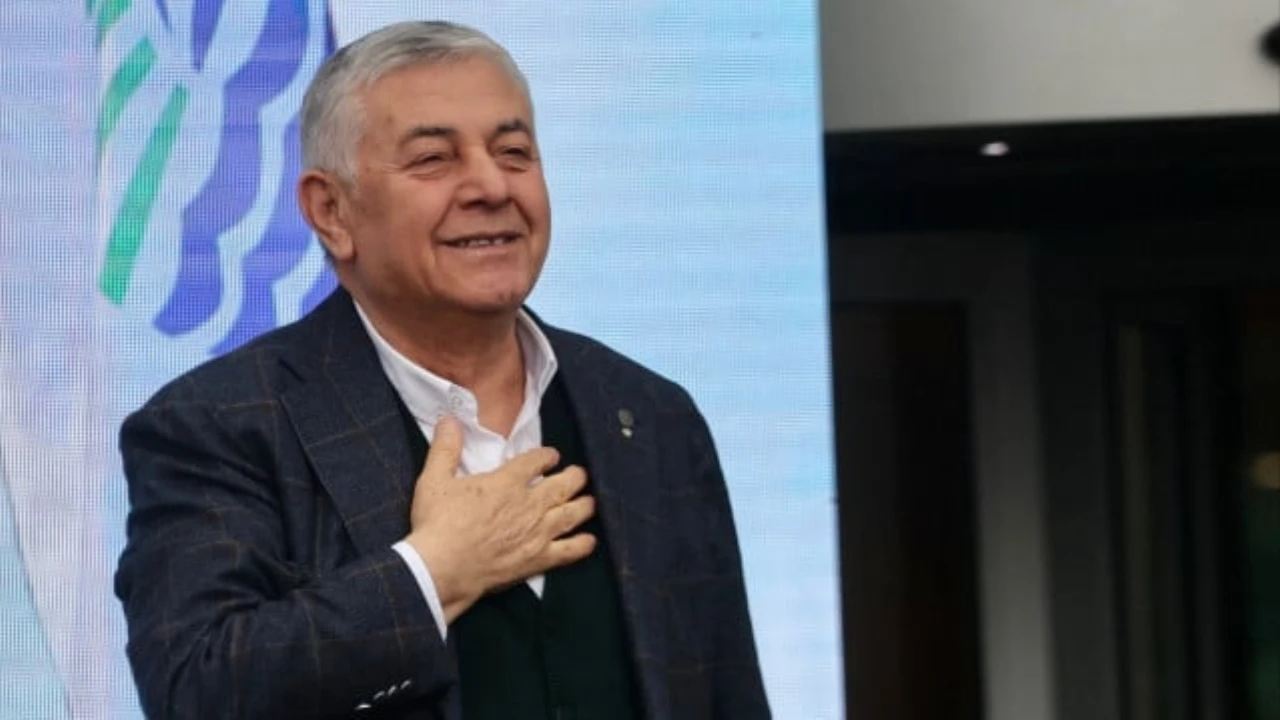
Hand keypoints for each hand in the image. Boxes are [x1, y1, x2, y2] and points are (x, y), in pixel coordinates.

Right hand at [403, 417, 596, 622]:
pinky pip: (568, 551)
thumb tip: (448, 420)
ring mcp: (537, 533)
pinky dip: (582, 545)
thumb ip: (445, 448)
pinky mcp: (538, 560)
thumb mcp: (434, 479)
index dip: (547, 456)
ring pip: (571, 514)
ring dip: (584, 506)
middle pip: (563, 485)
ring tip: (590, 502)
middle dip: (575, 477)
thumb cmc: (437, 524)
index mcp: (507, 482)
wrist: (441, 568)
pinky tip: (589, 541)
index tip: (552, 456)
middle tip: (579, 475)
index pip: (536, 461)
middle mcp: (529, 505)